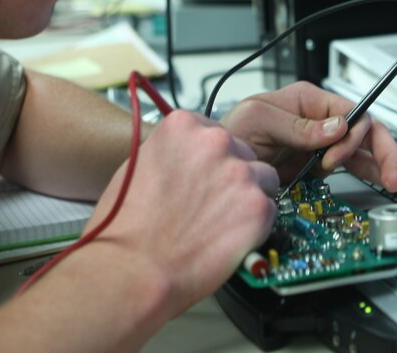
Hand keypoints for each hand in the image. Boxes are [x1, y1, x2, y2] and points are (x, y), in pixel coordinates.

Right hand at [86, 110, 278, 321]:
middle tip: (211, 205)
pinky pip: (270, 209)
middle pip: (243, 152)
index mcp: (183, 126)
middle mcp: (215, 142)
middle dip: (231, 176)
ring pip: (263, 178)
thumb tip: (191, 156)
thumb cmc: (126, 226)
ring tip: (221, 223)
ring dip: (248, 197)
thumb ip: (174, 152)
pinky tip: (228, 238)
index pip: (216, 132)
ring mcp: (239, 173)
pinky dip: (256, 225)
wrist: (131, 270)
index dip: (212, 158)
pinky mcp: (257, 207)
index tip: (206, 175)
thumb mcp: (139, 165)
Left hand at [220, 81, 396, 201]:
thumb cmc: (231, 131)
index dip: (354, 137)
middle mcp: (323, 122)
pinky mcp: (321, 167)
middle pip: (368, 134)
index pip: (351, 114)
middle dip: (386, 156)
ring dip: (394, 170)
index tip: (338, 161)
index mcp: (310, 102)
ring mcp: (324, 146)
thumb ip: (297, 125)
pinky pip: (356, 171)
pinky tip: (396, 189)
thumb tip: (336, 127)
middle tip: (396, 181)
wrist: (216, 163)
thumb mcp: (258, 119)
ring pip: (369, 155)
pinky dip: (377, 180)